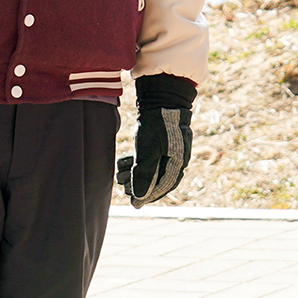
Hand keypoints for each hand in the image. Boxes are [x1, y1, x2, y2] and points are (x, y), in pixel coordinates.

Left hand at [117, 73, 194, 207]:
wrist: (162, 95)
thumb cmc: (157, 124)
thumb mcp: (147, 151)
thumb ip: (143, 175)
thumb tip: (138, 200)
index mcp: (178, 162)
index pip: (163, 186)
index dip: (147, 196)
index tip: (134, 202)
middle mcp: (177, 157)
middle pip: (157, 178)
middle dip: (139, 184)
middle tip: (122, 188)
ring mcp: (170, 147)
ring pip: (152, 167)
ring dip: (135, 173)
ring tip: (119, 175)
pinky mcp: (162, 139)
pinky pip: (150, 156)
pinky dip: (137, 161)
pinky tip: (123, 163)